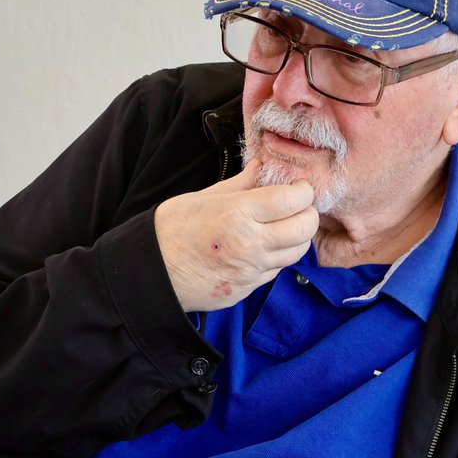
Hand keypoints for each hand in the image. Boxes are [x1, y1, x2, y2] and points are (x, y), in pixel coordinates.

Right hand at [154, 160, 317, 312]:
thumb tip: (264, 167)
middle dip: (307, 213)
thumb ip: (241, 184)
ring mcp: (251, 270)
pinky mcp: (247, 289)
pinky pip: (276, 271)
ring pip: (296, 252)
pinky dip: (277, 257)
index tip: (299, 187)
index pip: (293, 200)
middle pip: (304, 228)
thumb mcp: (203, 197)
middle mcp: (250, 244)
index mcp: (238, 214)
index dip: (303, 190)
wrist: (149, 273)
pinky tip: (262, 247)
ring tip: (282, 226)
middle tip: (297, 206)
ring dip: (296, 237)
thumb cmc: (170, 230)